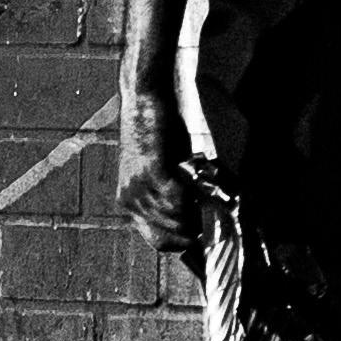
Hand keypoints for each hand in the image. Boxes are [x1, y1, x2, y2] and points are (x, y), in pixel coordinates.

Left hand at [119, 87, 199, 260]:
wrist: (146, 98)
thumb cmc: (160, 132)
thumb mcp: (161, 170)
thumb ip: (175, 194)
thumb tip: (202, 217)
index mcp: (129, 203)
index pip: (158, 241)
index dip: (182, 242)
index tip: (203, 236)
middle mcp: (129, 200)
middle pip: (169, 235)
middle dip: (194, 228)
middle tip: (211, 213)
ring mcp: (138, 188)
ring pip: (175, 219)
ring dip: (196, 210)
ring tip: (207, 195)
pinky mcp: (151, 172)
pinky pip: (177, 200)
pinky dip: (192, 195)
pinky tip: (198, 182)